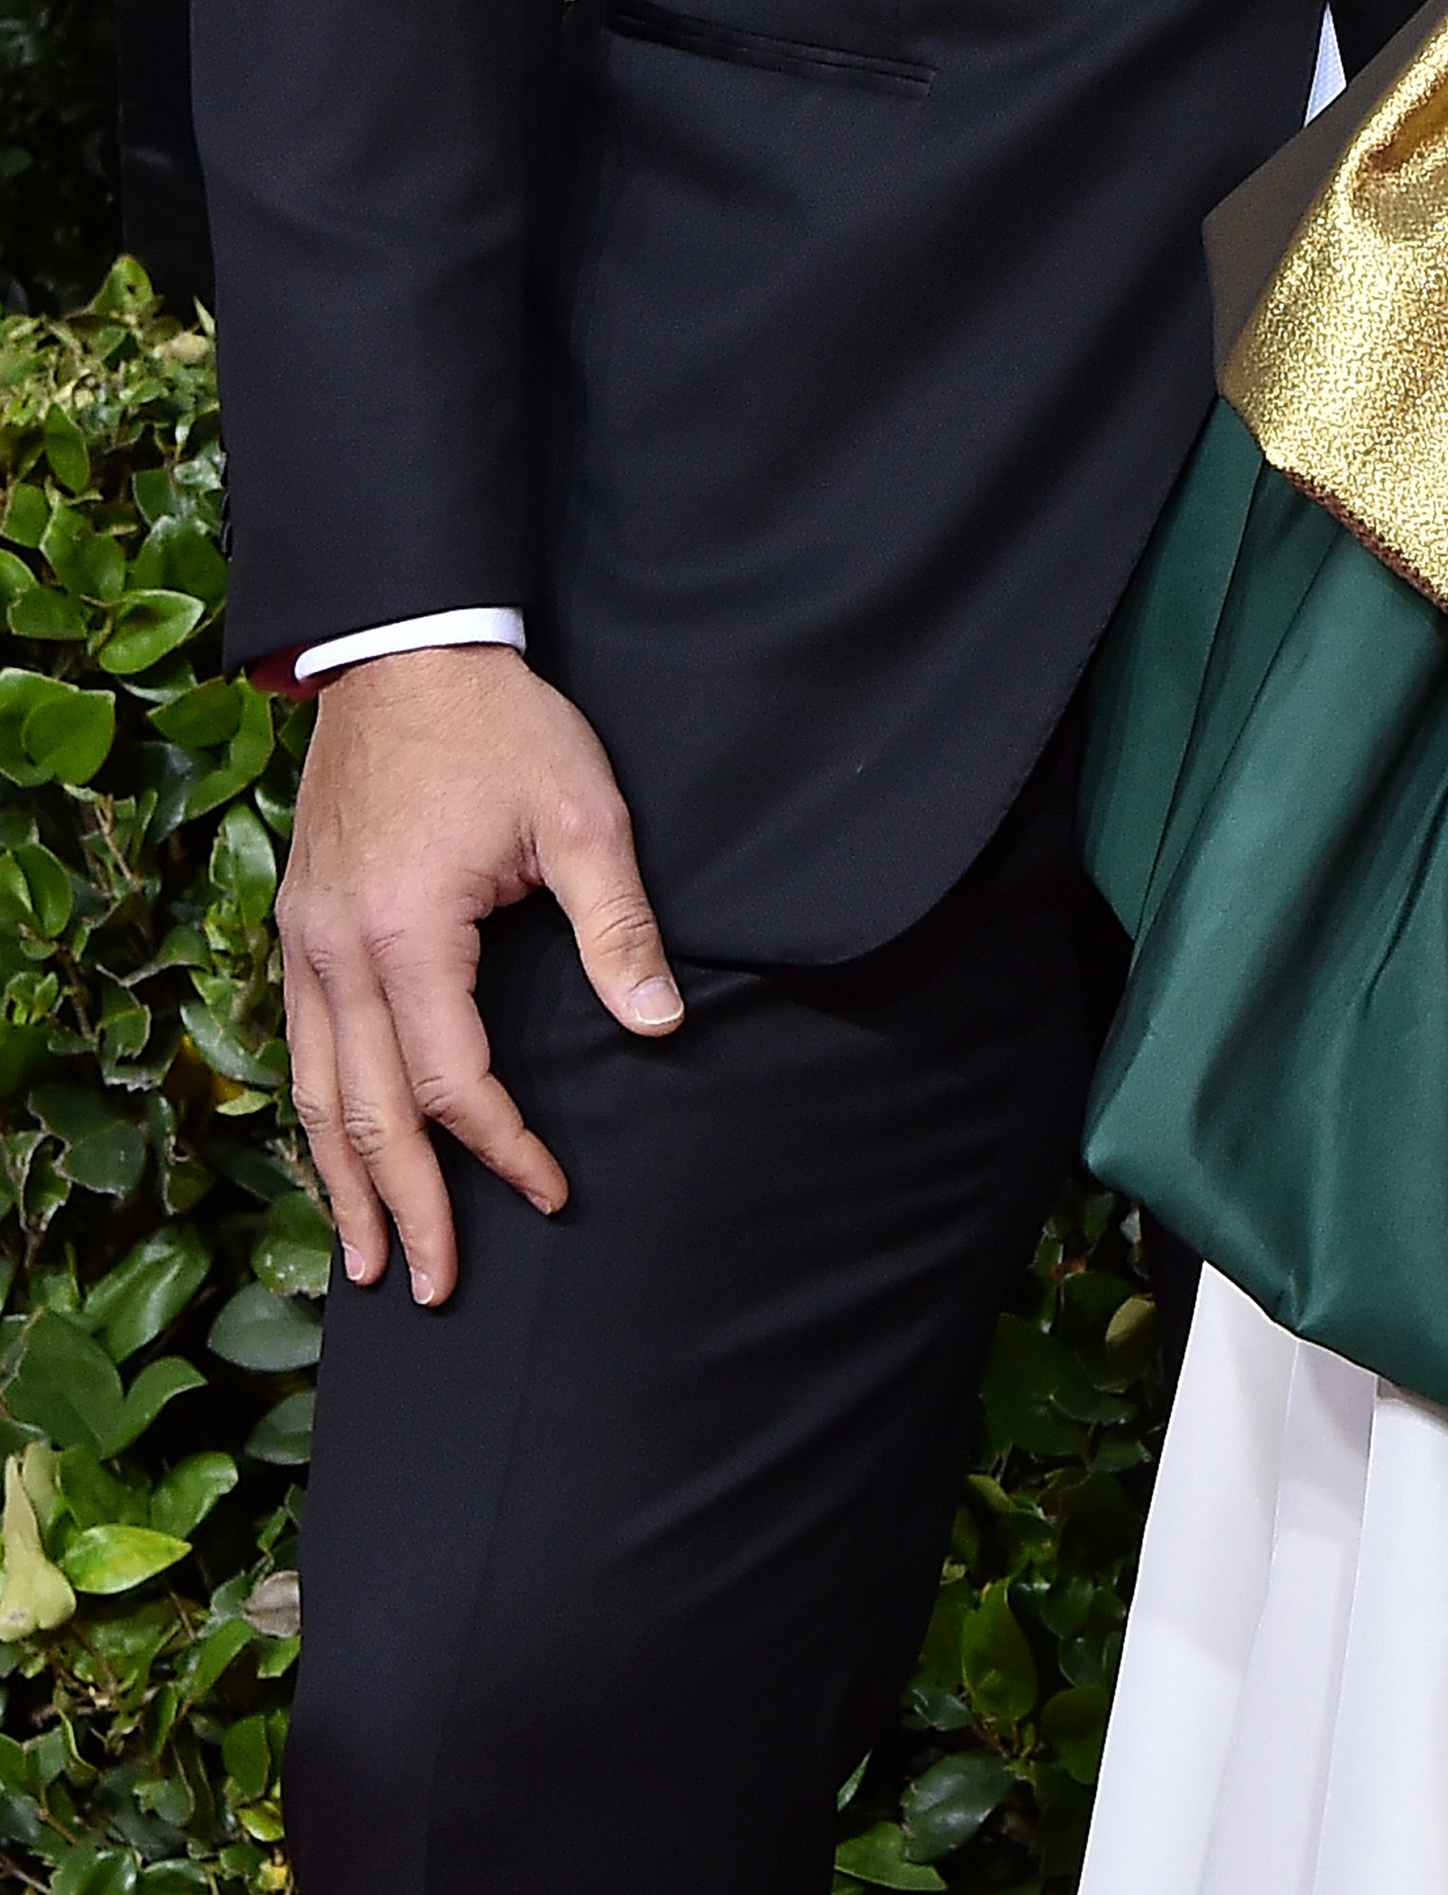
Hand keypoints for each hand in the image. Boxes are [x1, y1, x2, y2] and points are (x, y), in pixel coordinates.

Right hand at [276, 643, 681, 1307]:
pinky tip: (334, 1156)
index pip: (456, 1082)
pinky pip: (300, 1048)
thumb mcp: (581, 813)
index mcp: (409, 935)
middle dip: (407, 1206)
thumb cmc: (502, 729)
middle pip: (370, 1114)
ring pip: (315, 1093)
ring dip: (343, 1182)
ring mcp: (306, 943)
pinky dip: (316, 1116)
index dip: (504, 1148)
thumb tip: (658, 1022)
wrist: (405, 652)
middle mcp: (338, 954)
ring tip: (369, 1260)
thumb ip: (616, 924)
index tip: (550, 1193)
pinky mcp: (298, 926)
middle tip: (436, 1286)